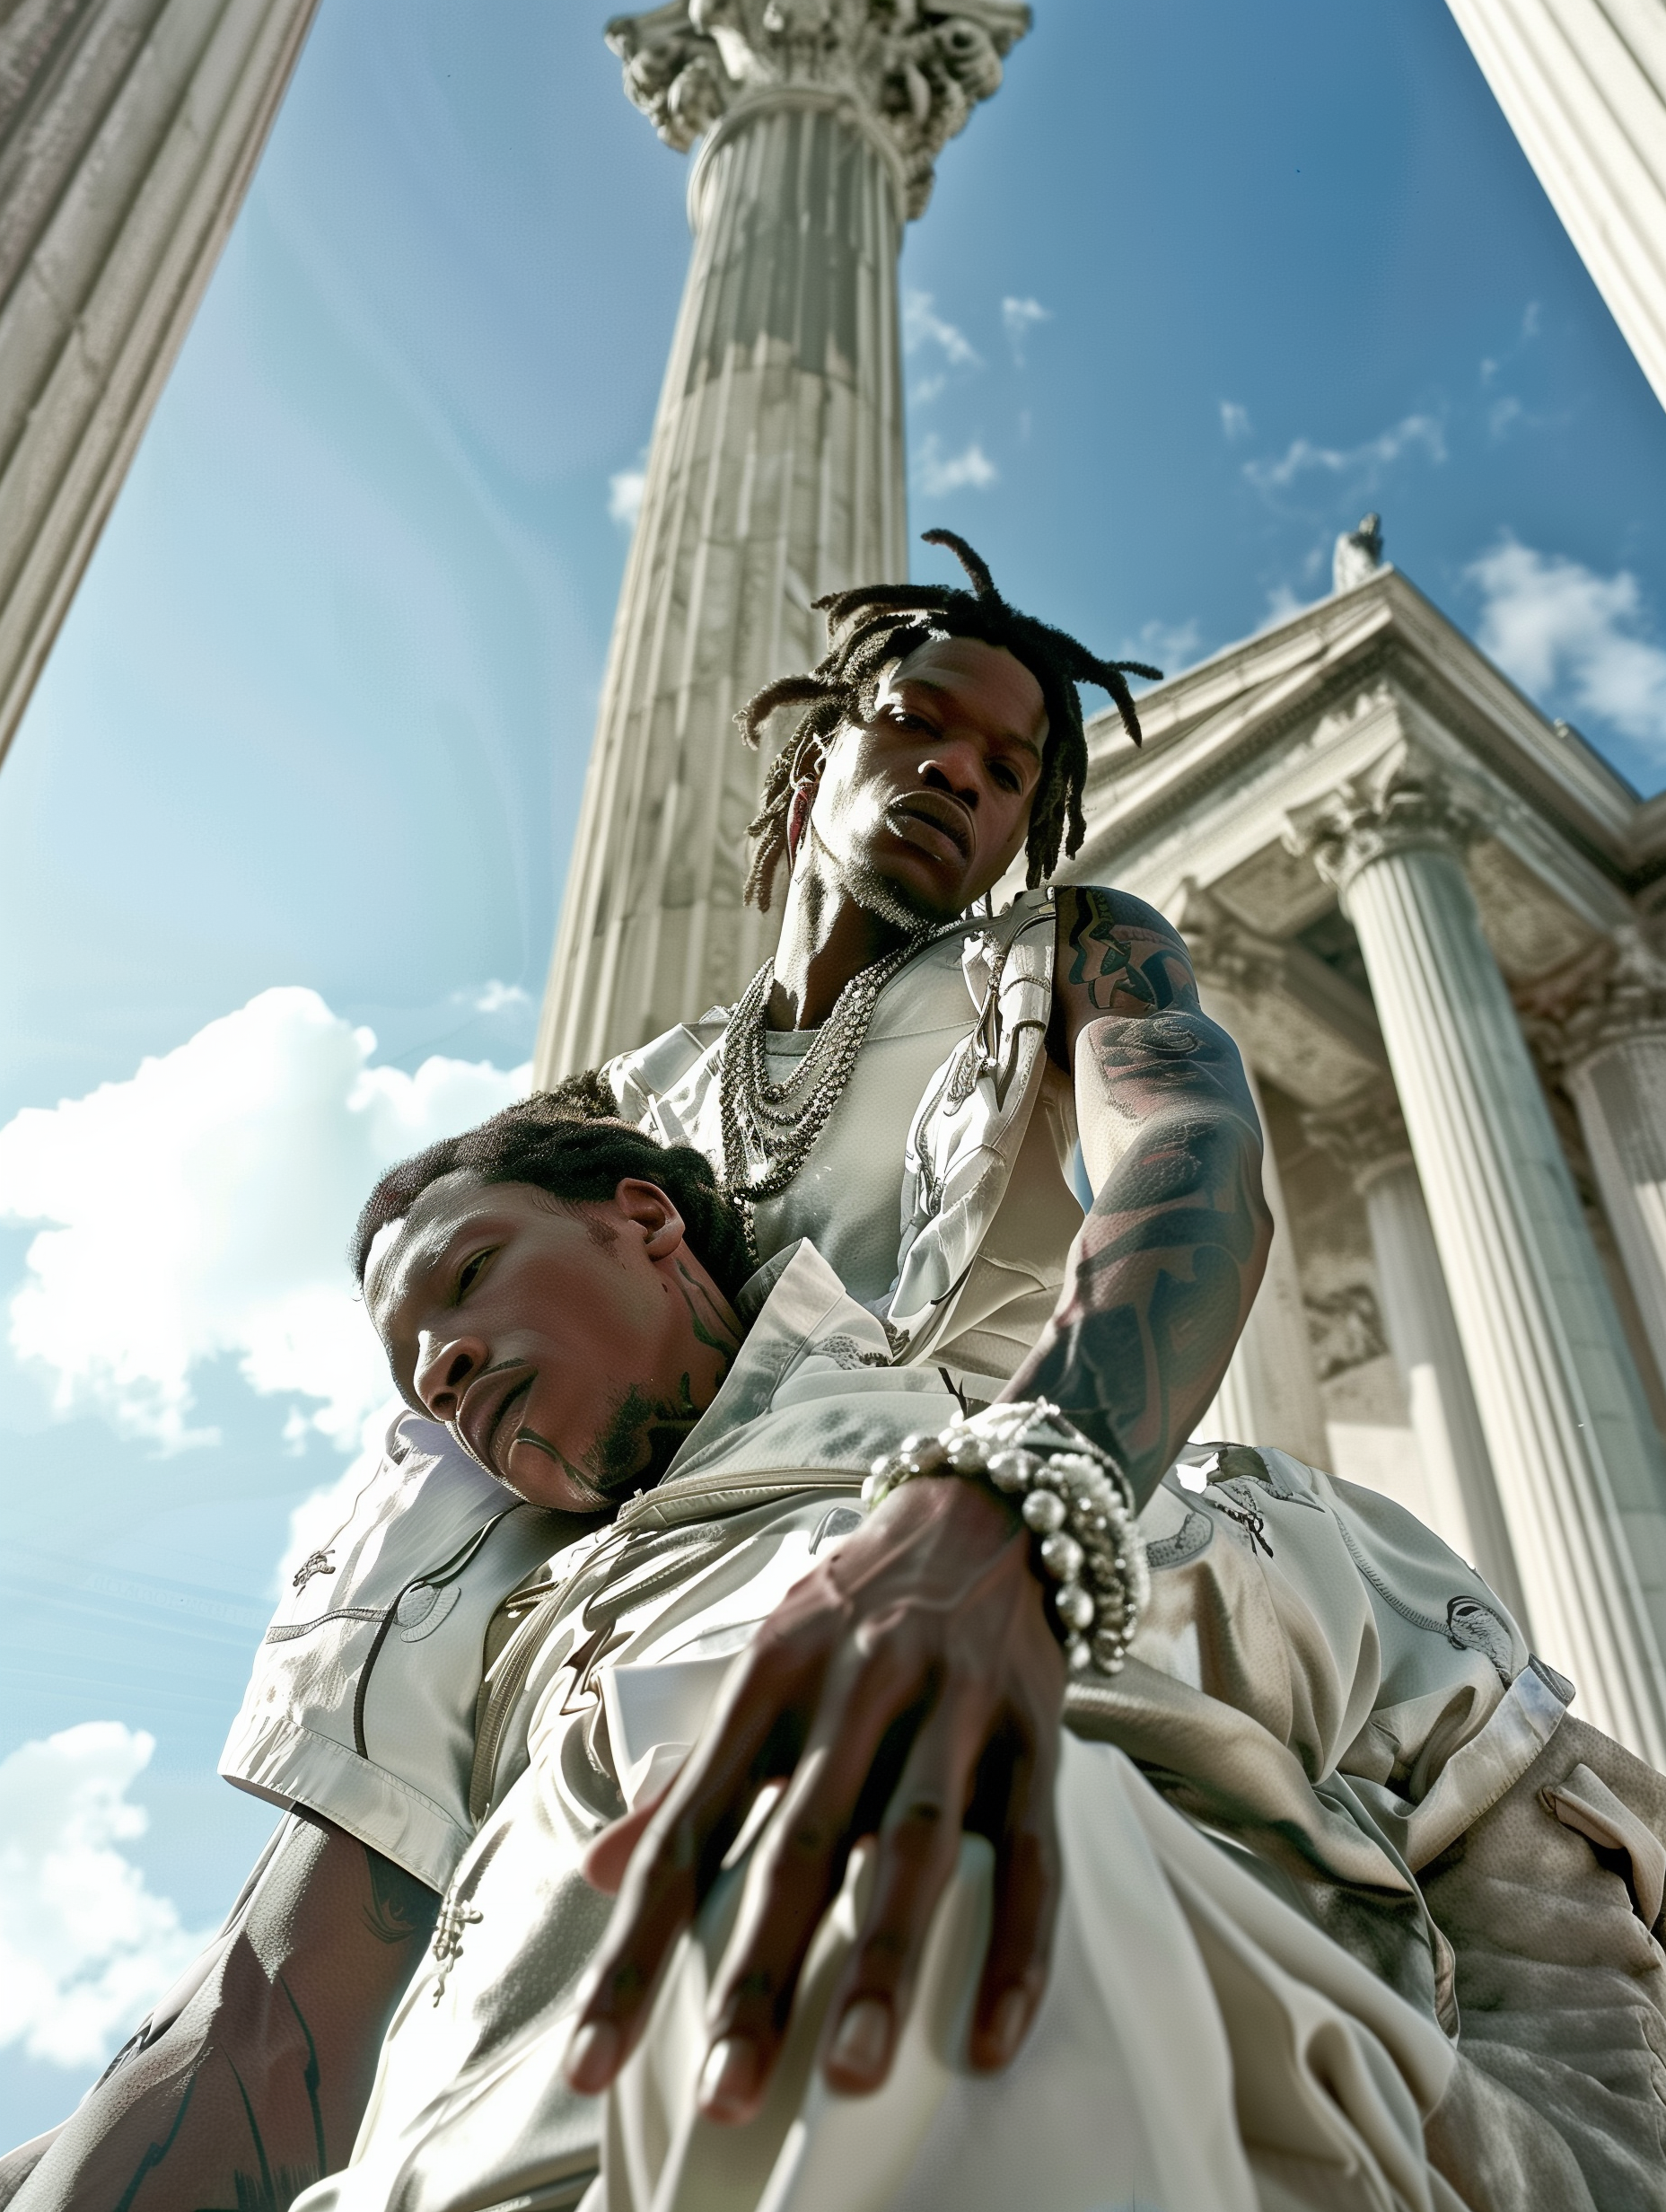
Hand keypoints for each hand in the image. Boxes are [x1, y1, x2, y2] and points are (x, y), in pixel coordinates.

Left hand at [564, 1473, 1065, 2122]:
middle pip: (802, 1844)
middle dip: (761, 1975)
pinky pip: (1031, 1854)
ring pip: (915, 1847)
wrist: (981, 1515)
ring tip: (853, 2078)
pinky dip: (1017, 1950)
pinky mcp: (1034, 1732)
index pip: (690, 1826)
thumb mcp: (761, 1668)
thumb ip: (690, 1776)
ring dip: (885, 1965)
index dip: (635, 1947)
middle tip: (724, 2094)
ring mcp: (953, 1707)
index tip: (586, 2061)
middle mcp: (857, 1684)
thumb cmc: (852, 1608)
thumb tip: (599, 1874)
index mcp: (770, 1675)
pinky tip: (992, 2039)